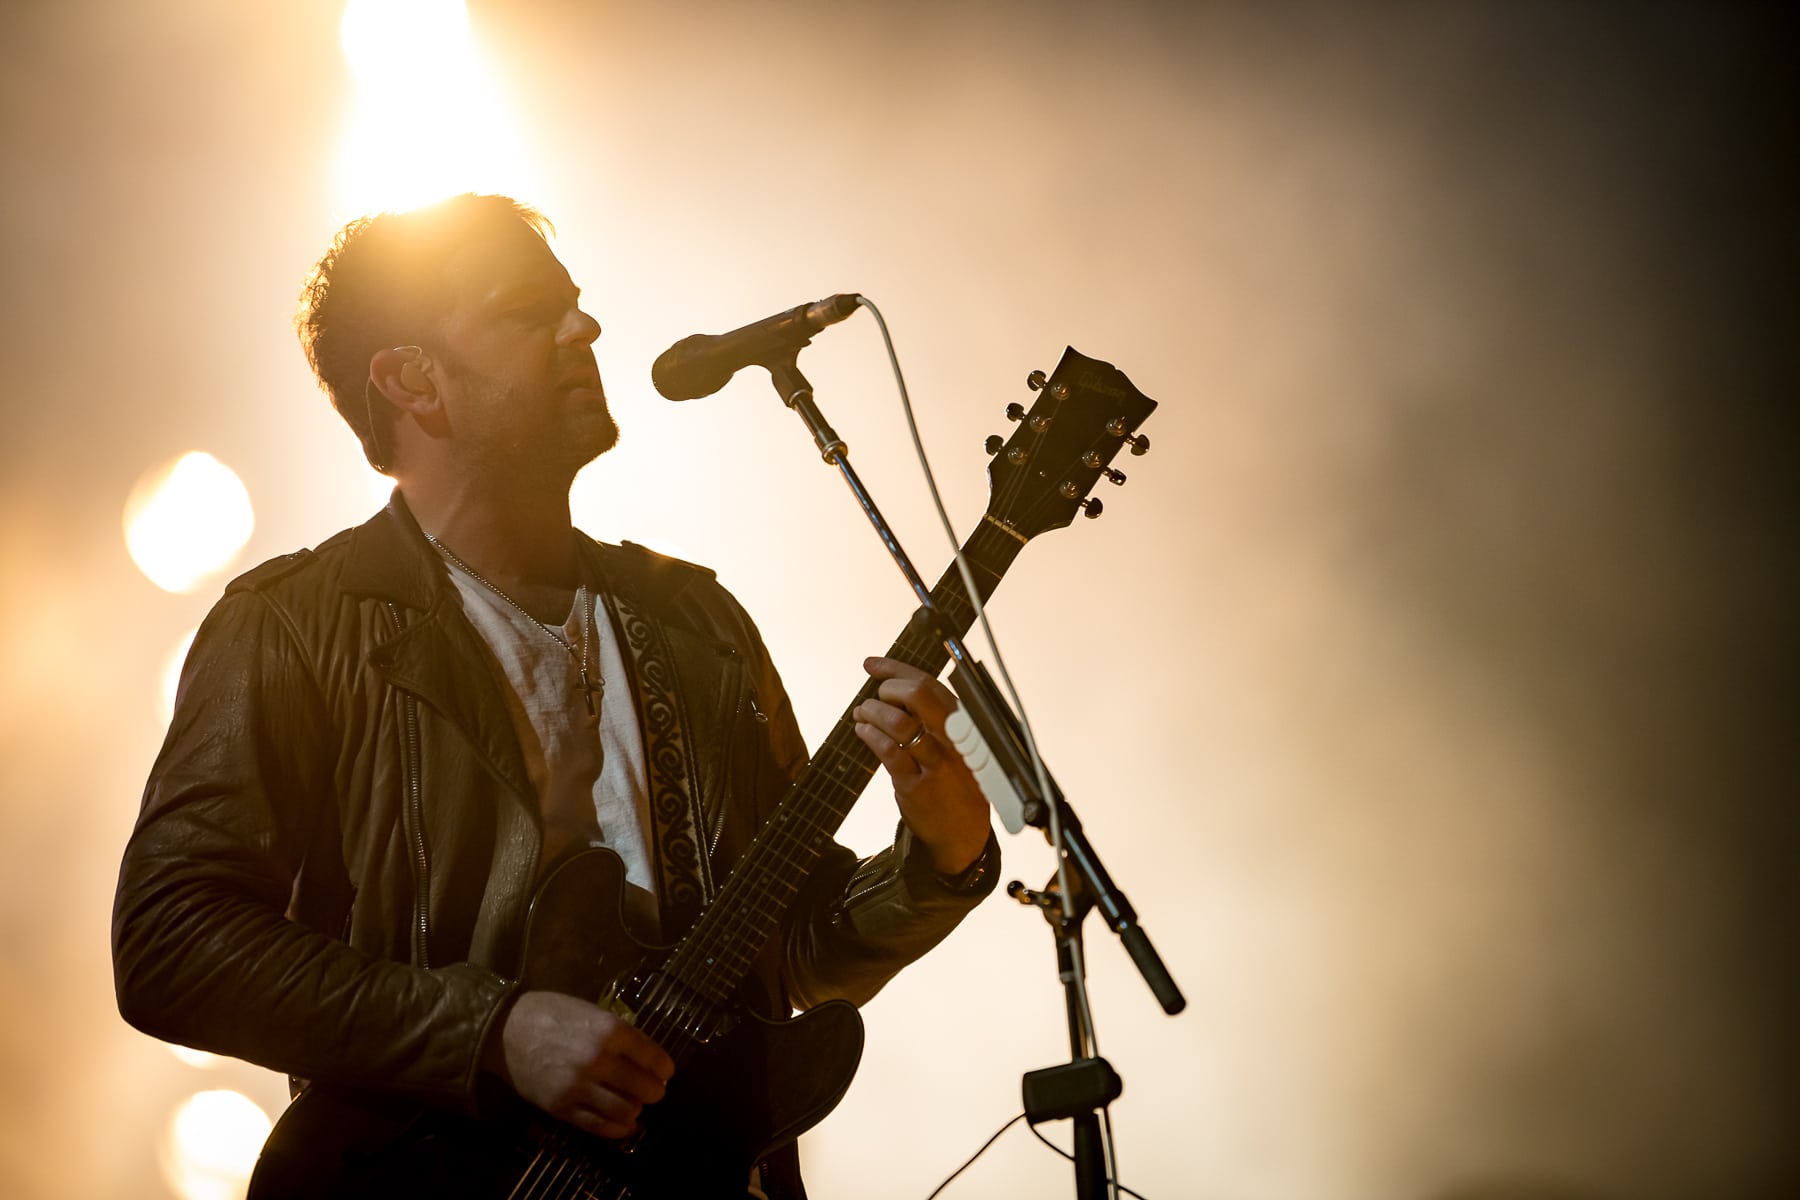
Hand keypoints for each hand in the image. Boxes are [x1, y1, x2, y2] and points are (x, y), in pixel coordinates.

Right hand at [486, 990, 673, 1138]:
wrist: (505, 1031)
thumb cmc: (551, 1014)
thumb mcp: (591, 1011)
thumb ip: (619, 1033)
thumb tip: (647, 1057)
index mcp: (608, 1030)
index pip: (652, 1056)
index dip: (664, 1068)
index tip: (666, 1072)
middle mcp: (598, 1060)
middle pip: (644, 1087)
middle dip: (654, 1091)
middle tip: (653, 1090)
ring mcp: (579, 1086)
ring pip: (625, 1110)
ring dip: (637, 1110)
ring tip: (636, 1105)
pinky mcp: (562, 1107)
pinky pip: (598, 1126)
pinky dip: (617, 1129)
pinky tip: (624, 1124)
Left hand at [854, 656, 992, 874]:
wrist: (963, 836)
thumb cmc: (959, 786)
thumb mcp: (959, 748)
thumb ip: (938, 720)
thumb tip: (897, 690)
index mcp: (965, 726)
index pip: (931, 685)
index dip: (897, 670)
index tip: (873, 664)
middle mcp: (955, 741)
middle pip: (919, 696)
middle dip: (888, 688)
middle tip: (875, 695)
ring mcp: (937, 764)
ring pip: (899, 723)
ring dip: (873, 712)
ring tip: (862, 713)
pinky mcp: (917, 786)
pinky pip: (888, 752)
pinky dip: (870, 735)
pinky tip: (862, 731)